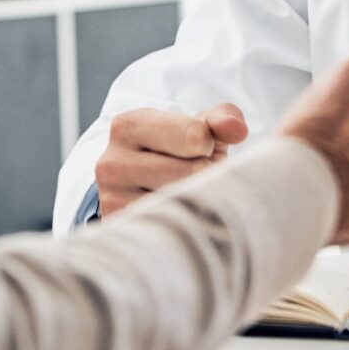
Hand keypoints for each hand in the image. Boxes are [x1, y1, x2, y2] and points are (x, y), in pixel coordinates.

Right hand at [95, 102, 248, 215]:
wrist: (145, 190)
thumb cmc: (179, 153)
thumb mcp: (200, 129)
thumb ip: (223, 119)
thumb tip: (236, 129)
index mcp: (128, 126)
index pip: (195, 136)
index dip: (210, 146)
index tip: (200, 149)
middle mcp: (112, 163)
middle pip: (193, 172)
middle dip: (207, 174)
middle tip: (196, 176)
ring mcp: (113, 201)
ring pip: (184, 203)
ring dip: (201, 200)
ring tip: (190, 193)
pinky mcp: (124, 230)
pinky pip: (174, 230)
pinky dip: (189, 225)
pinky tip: (182, 216)